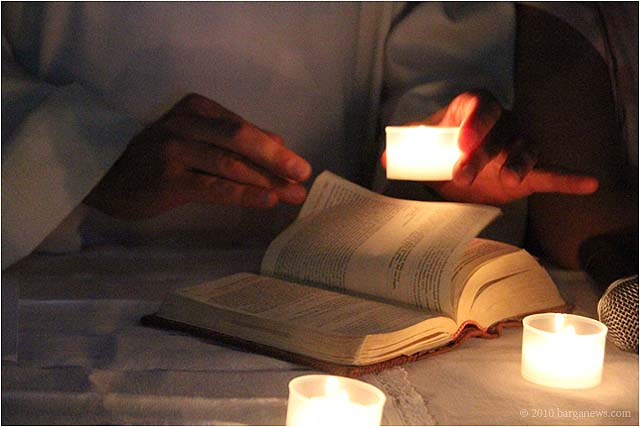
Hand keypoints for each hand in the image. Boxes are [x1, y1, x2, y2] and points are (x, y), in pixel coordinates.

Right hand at [85, 93, 311, 218]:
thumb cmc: (158, 159)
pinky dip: (245, 193)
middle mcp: (186, 124)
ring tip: (293, 194)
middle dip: (277, 158)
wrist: (109, 179)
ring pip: (231, 164)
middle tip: (304, 174)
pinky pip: (215, 187)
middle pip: (241, 139)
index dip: (274, 148)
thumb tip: (278, 142)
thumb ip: (233, 139)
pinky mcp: (169, 179)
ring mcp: (175, 150)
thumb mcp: (197, 139)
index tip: (298, 165)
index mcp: (196, 109)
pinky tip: (268, 200)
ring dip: (267, 180)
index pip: (244, 128)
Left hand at [382, 91, 597, 204]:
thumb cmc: (438, 152)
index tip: (460, 142)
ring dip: (517, 163)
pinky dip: (569, 179)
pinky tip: (588, 183)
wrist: (452, 171)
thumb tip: (387, 158)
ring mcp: (517, 145)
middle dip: (483, 151)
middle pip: (500, 129)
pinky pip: (551, 172)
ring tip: (508, 178)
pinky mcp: (528, 171)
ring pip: (525, 148)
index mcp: (472, 108)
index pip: (478, 105)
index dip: (473, 121)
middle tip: (462, 174)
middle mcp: (500, 122)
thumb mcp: (420, 147)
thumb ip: (406, 149)